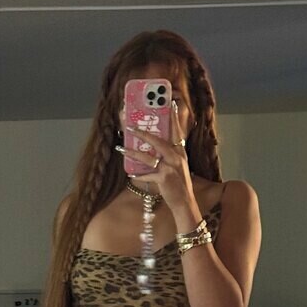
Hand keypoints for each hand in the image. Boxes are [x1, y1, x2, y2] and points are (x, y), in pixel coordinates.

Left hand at [118, 99, 195, 215]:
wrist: (185, 202)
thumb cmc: (179, 185)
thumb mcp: (178, 166)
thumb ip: (169, 156)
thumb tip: (154, 148)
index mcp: (180, 152)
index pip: (177, 131)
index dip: (174, 118)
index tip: (171, 104)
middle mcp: (176, 157)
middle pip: (158, 141)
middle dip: (143, 133)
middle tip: (131, 127)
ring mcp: (170, 167)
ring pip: (148, 157)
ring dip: (133, 152)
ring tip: (122, 148)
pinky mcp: (164, 178)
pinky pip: (147, 174)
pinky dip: (139, 175)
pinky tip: (131, 174)